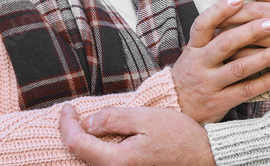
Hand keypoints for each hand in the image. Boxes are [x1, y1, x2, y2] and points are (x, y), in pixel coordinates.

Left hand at [60, 104, 214, 165]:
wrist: (202, 158)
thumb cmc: (179, 137)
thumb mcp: (146, 118)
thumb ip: (114, 118)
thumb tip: (88, 122)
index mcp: (117, 160)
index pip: (77, 143)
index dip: (67, 124)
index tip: (67, 108)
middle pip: (79, 155)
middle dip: (70, 133)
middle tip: (70, 114)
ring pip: (90, 160)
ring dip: (82, 141)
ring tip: (81, 123)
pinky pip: (103, 162)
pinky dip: (95, 149)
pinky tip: (99, 136)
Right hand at [173, 0, 269, 123]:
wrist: (177, 109)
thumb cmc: (193, 73)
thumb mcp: (195, 52)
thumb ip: (212, 34)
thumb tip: (236, 4)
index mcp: (194, 47)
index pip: (204, 24)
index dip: (220, 10)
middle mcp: (199, 64)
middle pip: (225, 43)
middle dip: (250, 31)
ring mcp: (209, 84)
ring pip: (238, 68)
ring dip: (263, 57)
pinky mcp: (219, 102)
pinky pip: (245, 91)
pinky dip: (264, 82)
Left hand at [213, 0, 269, 95]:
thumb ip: (264, 11)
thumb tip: (229, 3)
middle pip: (258, 9)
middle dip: (231, 13)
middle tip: (211, 18)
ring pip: (260, 32)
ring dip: (235, 35)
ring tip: (216, 38)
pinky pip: (265, 55)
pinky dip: (246, 55)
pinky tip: (231, 57)